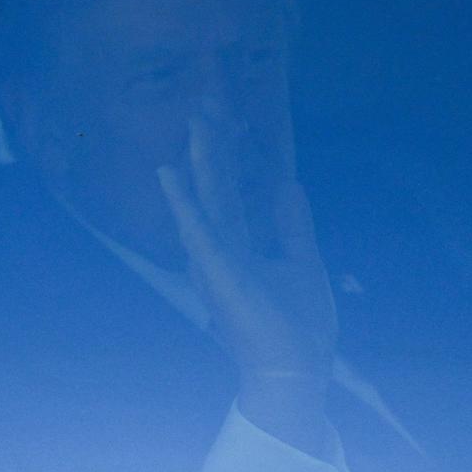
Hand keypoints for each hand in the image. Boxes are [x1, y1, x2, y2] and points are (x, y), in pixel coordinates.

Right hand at [158, 115, 338, 458]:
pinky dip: (183, 201)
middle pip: (215, 187)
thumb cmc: (298, 323)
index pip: (230, 191)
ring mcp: (216, 259)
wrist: (298, 368)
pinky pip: (198, 230)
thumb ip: (291, 224)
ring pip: (206, 199)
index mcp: (240, 246)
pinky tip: (169, 173)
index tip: (223, 119)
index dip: (226, 155)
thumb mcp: (301, 261)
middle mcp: (221, 248)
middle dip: (210, 146)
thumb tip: (286, 184)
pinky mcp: (217, 272)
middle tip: (204, 103)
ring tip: (194, 121)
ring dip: (200, 160)